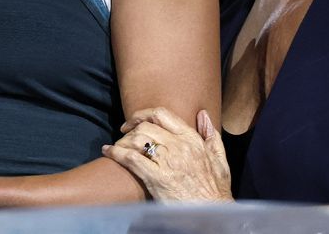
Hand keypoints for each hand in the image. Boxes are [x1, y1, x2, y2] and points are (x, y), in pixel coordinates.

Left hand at [102, 107, 232, 202]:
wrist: (212, 214)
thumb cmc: (215, 190)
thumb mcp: (220, 159)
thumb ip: (211, 135)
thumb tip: (202, 114)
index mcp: (191, 139)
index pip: (162, 114)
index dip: (143, 113)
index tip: (134, 120)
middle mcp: (179, 146)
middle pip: (146, 126)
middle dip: (131, 128)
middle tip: (123, 134)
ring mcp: (167, 162)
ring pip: (137, 139)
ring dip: (123, 141)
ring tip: (117, 146)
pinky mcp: (157, 178)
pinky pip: (131, 158)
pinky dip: (116, 153)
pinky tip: (109, 152)